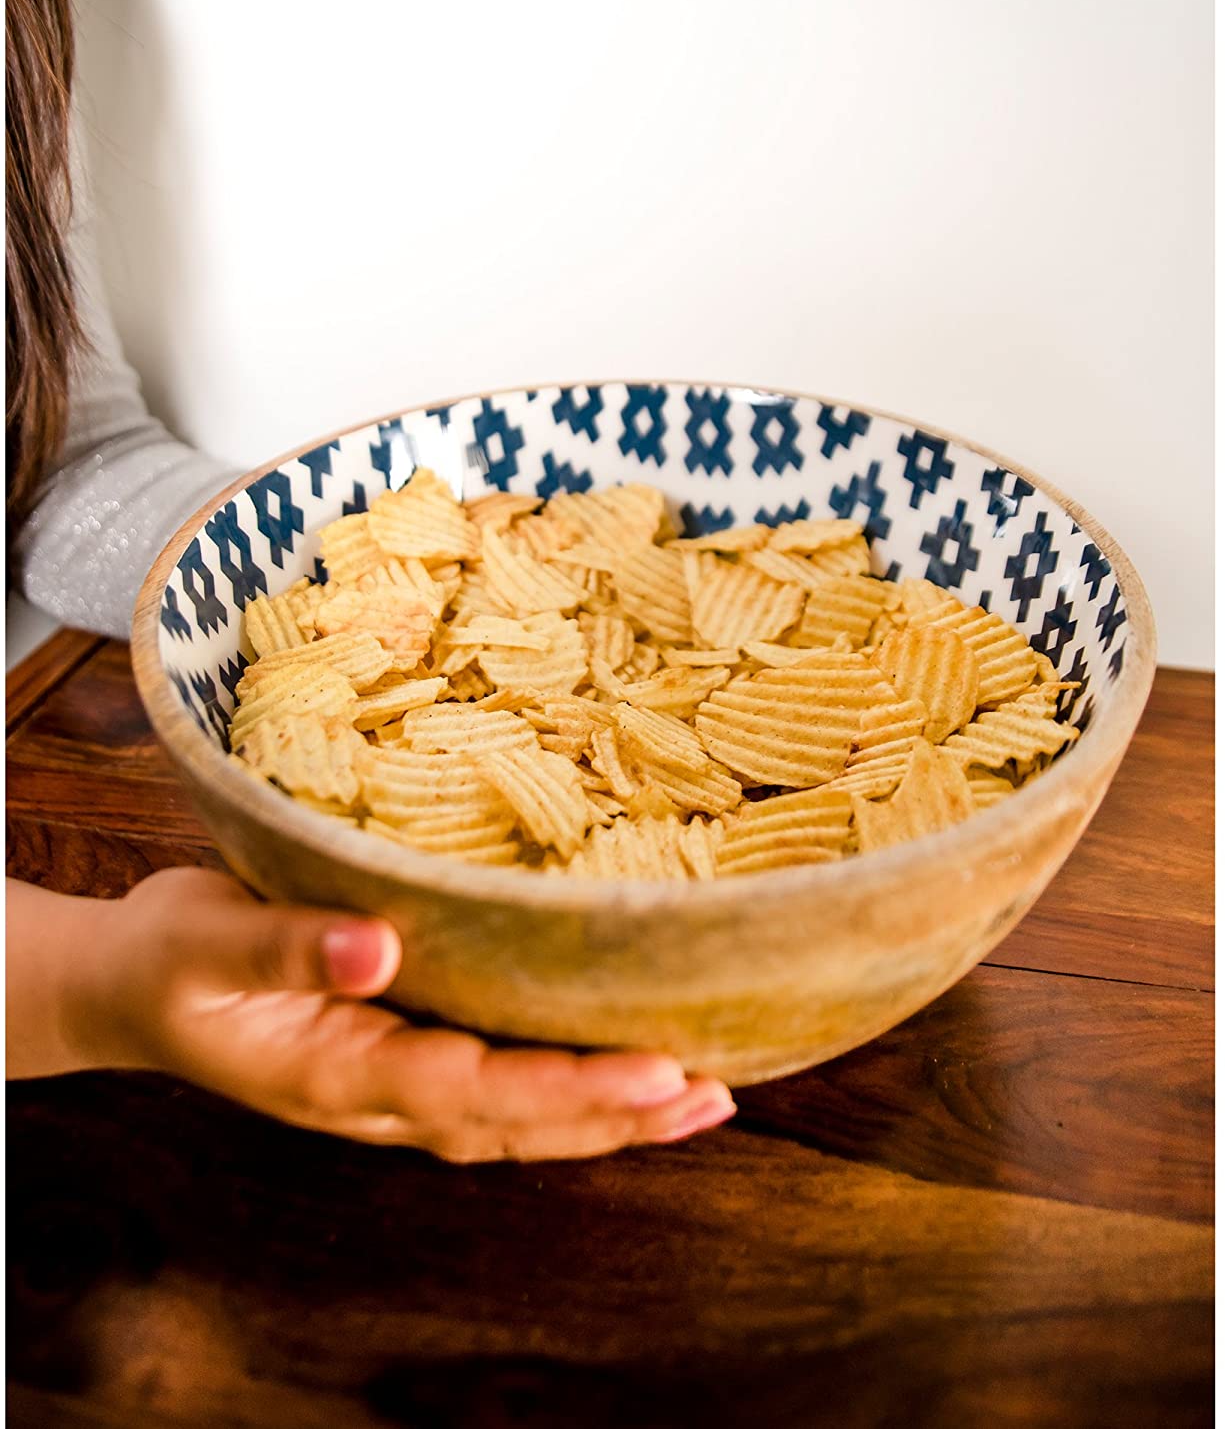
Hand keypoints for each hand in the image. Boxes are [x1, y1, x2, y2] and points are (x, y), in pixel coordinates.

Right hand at [57, 868, 735, 1160]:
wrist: (131, 988)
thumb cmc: (165, 962)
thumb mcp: (200, 944)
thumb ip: (284, 946)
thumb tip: (380, 946)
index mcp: (336, 1072)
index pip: (472, 1092)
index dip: (567, 1088)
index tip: (655, 1072)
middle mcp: (378, 1097)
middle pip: (515, 1124)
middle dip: (614, 1114)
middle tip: (711, 1094)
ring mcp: (391, 1089)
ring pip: (516, 1121)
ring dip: (607, 1116)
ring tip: (700, 1099)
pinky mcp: (400, 1059)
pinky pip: (497, 1092)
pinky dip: (567, 1092)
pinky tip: (623, 1076)